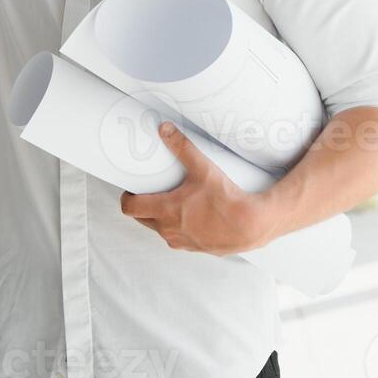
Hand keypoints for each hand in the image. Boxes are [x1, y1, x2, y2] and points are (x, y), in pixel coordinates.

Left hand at [120, 122, 274, 256]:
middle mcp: (169, 230)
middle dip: (142, 206)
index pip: (130, 208)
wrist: (251, 225)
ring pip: (161, 230)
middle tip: (151, 191)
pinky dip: (179, 227)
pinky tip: (192, 216)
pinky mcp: (195, 248)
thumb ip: (182, 147)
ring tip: (173, 201)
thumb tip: (165, 129)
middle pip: (142, 219)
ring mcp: (181, 242)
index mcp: (165, 211)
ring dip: (161, 218)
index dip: (127, 197)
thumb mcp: (203, 169)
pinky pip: (178, 238)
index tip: (133, 188)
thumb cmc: (227, 199)